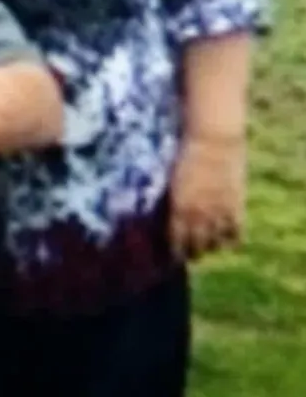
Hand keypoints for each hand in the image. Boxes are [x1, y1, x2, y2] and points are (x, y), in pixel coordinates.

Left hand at [169, 132, 245, 262]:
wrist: (213, 139)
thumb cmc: (186, 155)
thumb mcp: (170, 182)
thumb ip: (168, 204)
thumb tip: (160, 221)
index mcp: (178, 209)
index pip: (175, 244)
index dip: (173, 255)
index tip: (171, 257)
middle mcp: (199, 216)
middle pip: (196, 249)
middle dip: (191, 254)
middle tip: (189, 253)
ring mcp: (219, 212)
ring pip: (216, 245)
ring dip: (210, 248)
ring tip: (207, 247)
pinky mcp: (236, 206)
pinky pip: (235, 234)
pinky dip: (231, 241)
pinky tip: (226, 240)